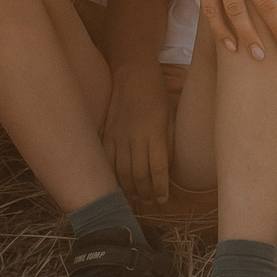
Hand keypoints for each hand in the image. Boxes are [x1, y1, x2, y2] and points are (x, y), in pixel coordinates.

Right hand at [102, 66, 172, 203]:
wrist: (133, 74)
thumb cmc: (157, 94)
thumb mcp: (170, 117)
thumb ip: (167, 143)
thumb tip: (165, 169)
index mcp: (155, 134)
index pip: (157, 169)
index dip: (160, 188)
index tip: (164, 200)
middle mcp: (135, 139)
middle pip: (139, 176)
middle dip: (146, 193)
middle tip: (151, 202)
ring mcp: (118, 138)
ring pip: (121, 173)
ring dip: (130, 189)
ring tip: (137, 198)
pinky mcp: (106, 135)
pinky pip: (107, 162)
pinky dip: (112, 177)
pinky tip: (118, 185)